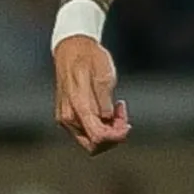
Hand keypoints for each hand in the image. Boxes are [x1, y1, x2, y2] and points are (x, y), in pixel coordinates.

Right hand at [53, 35, 129, 154]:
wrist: (72, 48)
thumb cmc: (89, 58)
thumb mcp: (103, 74)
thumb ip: (105, 100)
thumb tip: (107, 119)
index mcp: (78, 106)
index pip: (98, 137)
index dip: (116, 136)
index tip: (127, 124)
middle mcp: (68, 117)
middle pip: (93, 145)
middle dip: (112, 137)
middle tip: (123, 118)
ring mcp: (66, 118)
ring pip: (90, 140)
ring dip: (107, 132)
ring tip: (117, 111)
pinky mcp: (68, 117)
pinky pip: (86, 132)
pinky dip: (99, 127)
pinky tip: (108, 111)